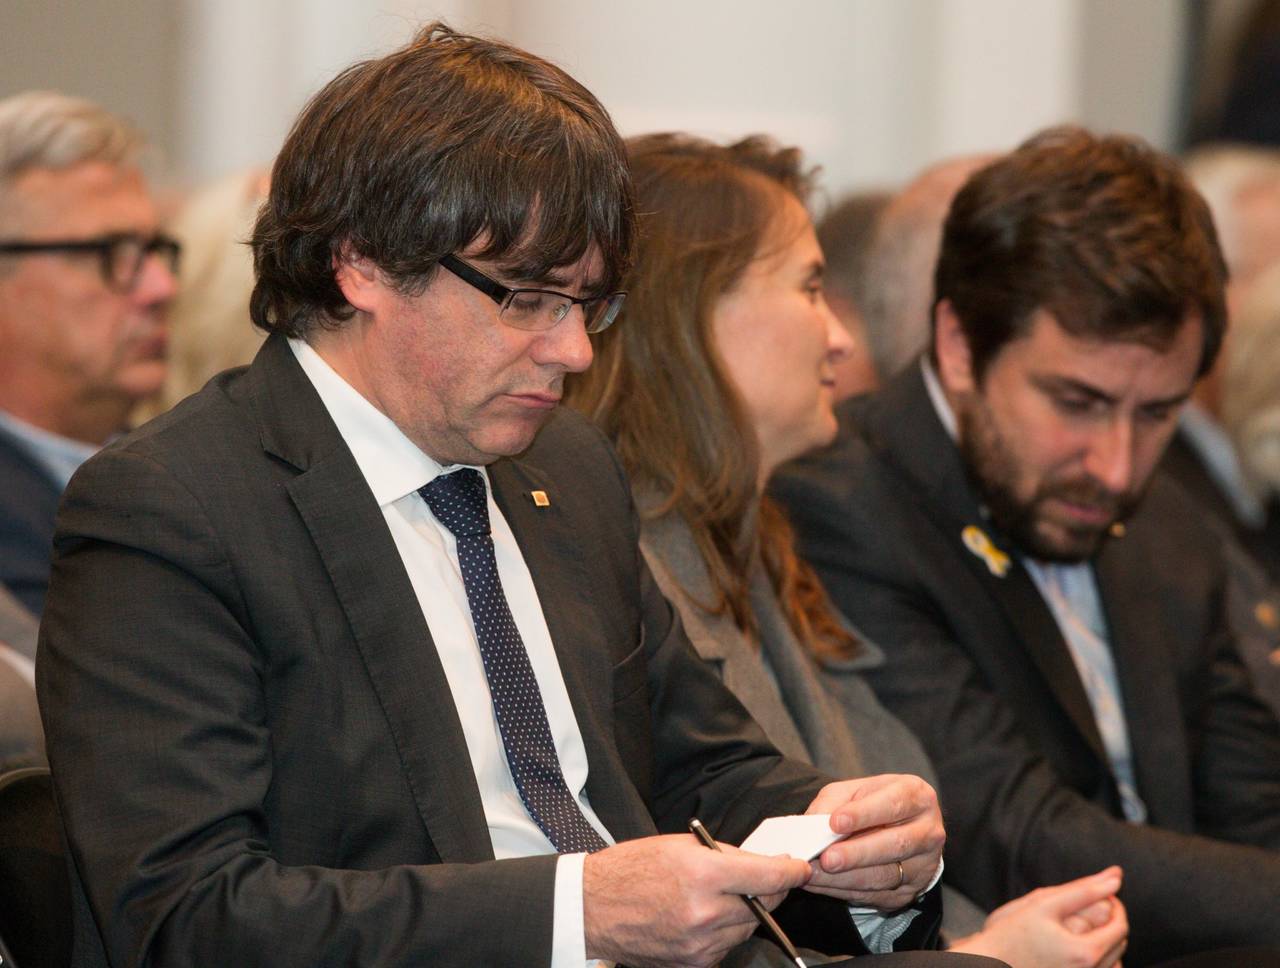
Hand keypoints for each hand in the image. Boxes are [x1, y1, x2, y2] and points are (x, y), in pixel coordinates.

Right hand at [582, 833, 811, 967]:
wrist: (592, 908)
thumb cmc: (630, 869)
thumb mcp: (679, 845)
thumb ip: (724, 855)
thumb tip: (760, 863)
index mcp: (702, 875)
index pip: (766, 877)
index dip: (791, 872)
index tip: (800, 868)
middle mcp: (705, 913)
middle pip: (763, 906)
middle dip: (770, 890)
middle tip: (767, 877)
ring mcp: (699, 944)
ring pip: (747, 928)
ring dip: (747, 912)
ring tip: (723, 894)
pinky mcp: (692, 964)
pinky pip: (725, 946)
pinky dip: (725, 931)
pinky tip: (706, 915)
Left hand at [801, 774, 944, 910]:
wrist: (898, 830)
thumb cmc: (873, 804)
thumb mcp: (854, 791)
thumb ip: (833, 802)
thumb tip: (813, 824)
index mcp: (916, 795)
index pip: (893, 804)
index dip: (864, 814)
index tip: (835, 822)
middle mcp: (927, 831)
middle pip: (895, 844)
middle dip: (857, 853)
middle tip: (826, 858)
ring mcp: (923, 864)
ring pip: (886, 875)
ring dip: (846, 877)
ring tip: (816, 874)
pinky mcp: (910, 890)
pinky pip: (876, 895)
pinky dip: (844, 891)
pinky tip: (822, 884)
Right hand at [949, 867, 1127, 967]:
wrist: (989, 963)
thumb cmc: (1011, 935)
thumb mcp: (1043, 904)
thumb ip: (1083, 890)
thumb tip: (1115, 878)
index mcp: (1085, 952)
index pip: (1120, 925)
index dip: (1114, 904)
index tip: (1099, 893)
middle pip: (1119, 944)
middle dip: (1110, 922)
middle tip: (1088, 906)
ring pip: (1114, 962)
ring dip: (1106, 942)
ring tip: (1083, 926)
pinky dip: (1100, 960)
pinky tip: (1078, 949)